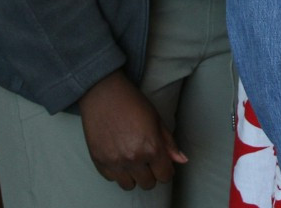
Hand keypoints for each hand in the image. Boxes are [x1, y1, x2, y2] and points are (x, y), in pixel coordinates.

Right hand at [77, 70, 186, 189]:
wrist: (104, 94)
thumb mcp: (157, 120)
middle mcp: (133, 159)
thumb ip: (169, 143)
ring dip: (133, 176)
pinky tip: (119, 156)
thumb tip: (182, 160)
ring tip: (132, 160)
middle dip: (151, 173)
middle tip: (147, 159)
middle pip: (148, 184)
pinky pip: (112, 179)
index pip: (165, 176)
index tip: (162, 163)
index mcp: (151, 148)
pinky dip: (117, 172)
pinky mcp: (99, 162)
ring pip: (129, 185)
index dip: (166, 170)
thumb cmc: (133, 103)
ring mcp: (114, 162)